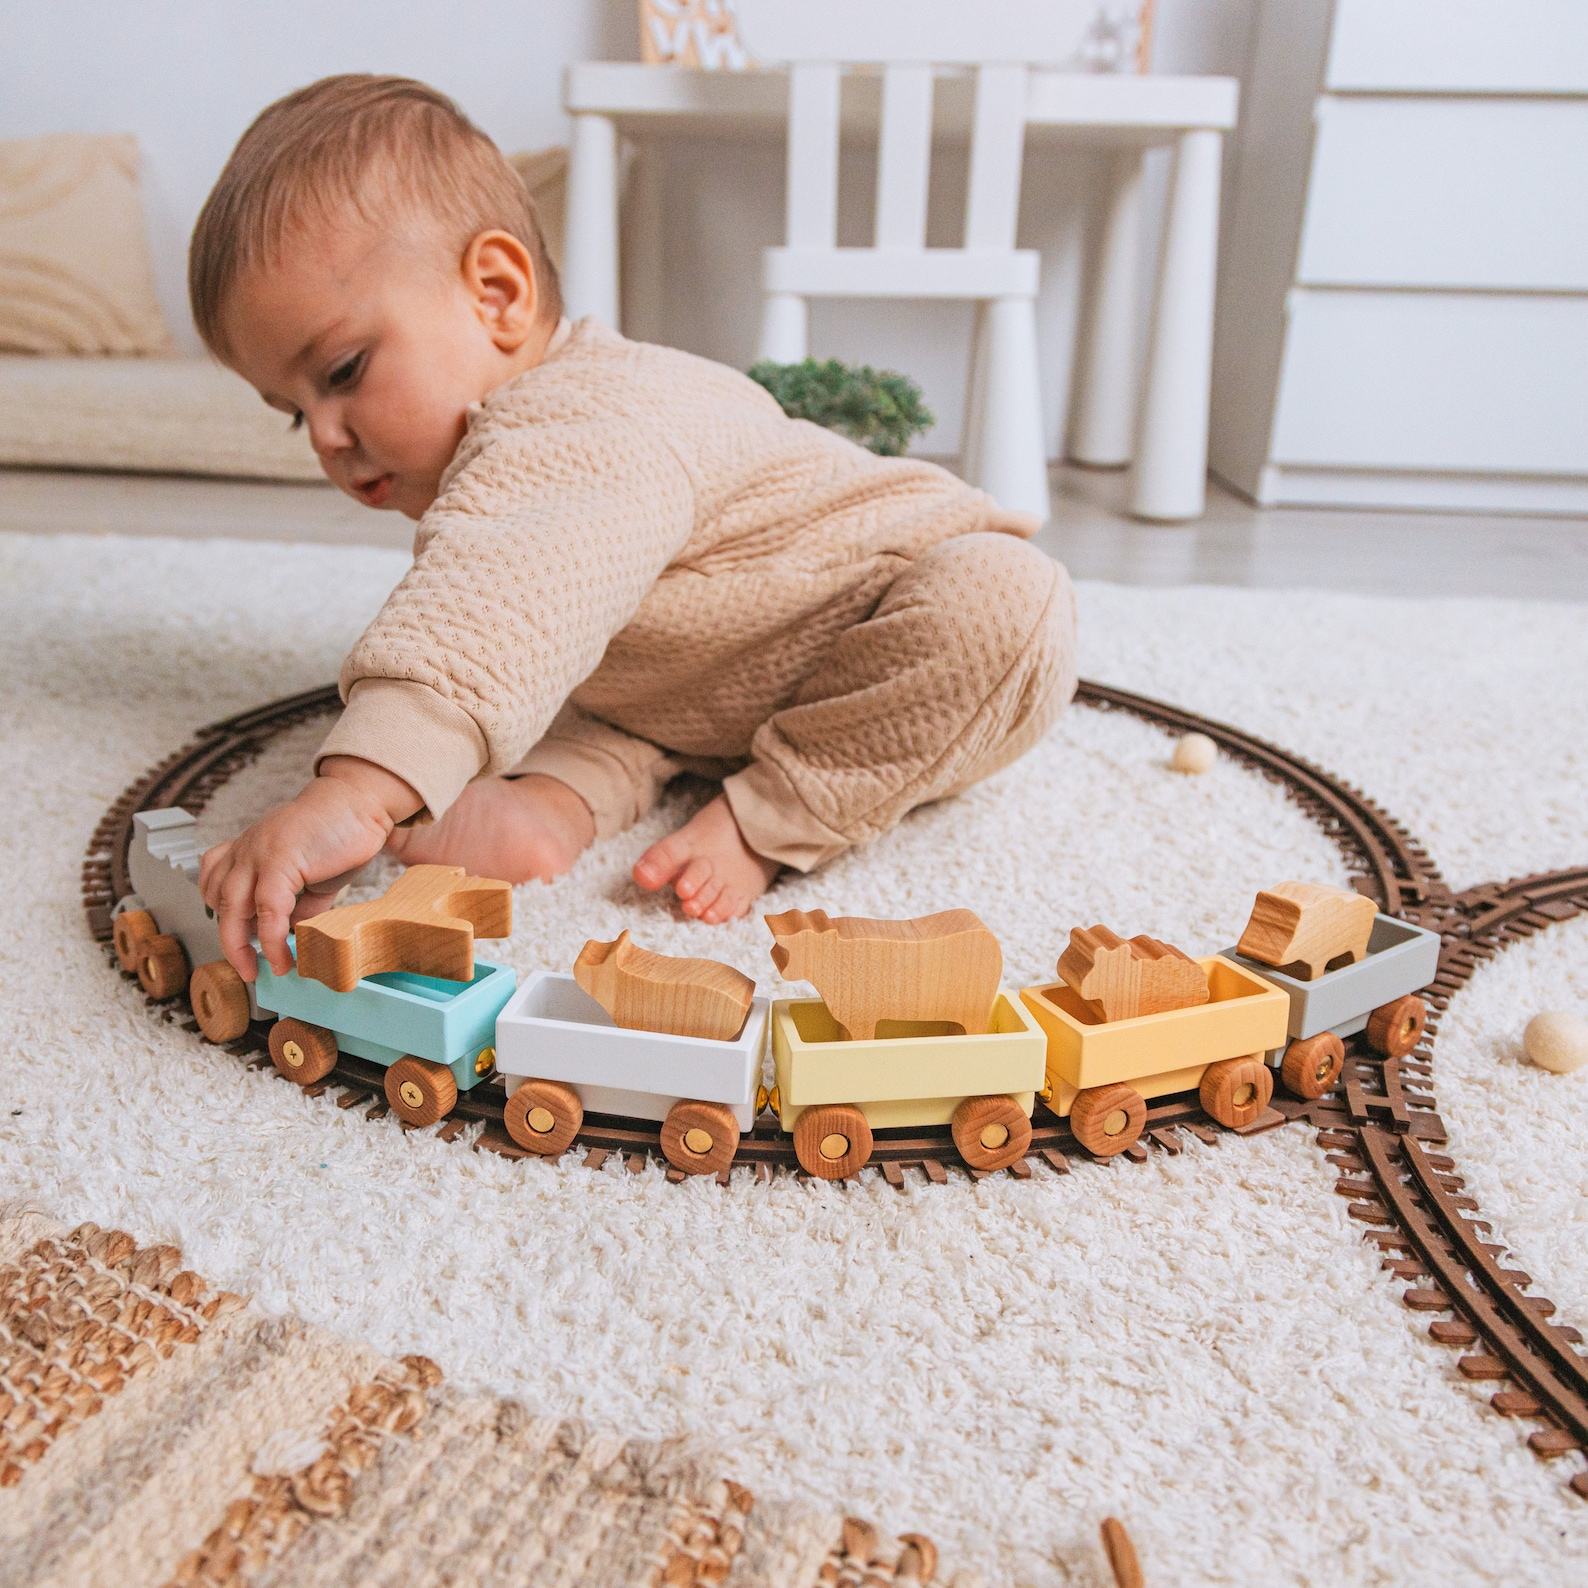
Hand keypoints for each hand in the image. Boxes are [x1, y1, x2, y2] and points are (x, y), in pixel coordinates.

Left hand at [199, 760, 420, 982]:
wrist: (360, 803)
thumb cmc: (338, 836)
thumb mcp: (309, 877)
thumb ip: (295, 904)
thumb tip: (288, 937)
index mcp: (246, 848)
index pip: (213, 883)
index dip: (223, 916)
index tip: (241, 941)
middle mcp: (244, 848)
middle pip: (218, 901)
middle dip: (229, 942)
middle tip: (245, 969)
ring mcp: (258, 851)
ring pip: (232, 907)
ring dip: (240, 946)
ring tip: (258, 968)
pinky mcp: (280, 859)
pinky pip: (267, 908)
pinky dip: (272, 938)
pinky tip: (283, 956)